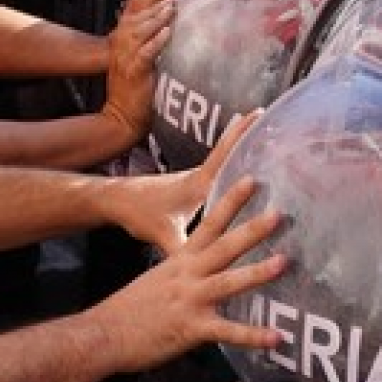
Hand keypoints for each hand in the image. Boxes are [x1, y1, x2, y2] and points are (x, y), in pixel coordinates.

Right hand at [88, 162, 286, 371]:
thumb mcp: (159, 281)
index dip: (230, 201)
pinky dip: (253, 336)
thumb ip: (184, 273)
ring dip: (256, 273)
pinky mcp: (191, 329)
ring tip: (284, 262)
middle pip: (223, 247)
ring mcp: (189, 301)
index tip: (251, 180)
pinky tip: (277, 338)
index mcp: (180, 261)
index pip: (209, 224)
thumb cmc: (129, 310)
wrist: (101, 334)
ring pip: (227, 282)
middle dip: (251, 230)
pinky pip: (227, 332)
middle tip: (279, 213)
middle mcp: (187, 275)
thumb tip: (204, 269)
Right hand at [101, 0, 212, 141]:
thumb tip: (182, 4)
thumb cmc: (142, 80)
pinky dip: (156, 40)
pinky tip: (169, 32)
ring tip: (177, 1)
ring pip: (143, 23)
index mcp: (132, 22)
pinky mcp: (132, 69)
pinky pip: (144, 52)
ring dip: (160, 11)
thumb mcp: (150, 47)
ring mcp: (126, 50)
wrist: (123, 114)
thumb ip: (162, 25)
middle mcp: (126, 31)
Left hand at [110, 108, 256, 252]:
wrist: (116, 202)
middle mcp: (198, 176)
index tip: (259, 118)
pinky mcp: (191, 186)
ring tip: (261, 131)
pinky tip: (240, 164)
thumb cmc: (139, 213)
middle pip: (228, 148)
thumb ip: (183, 249)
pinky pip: (218, 169)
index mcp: (197, 183)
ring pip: (223, 157)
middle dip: (246, 130)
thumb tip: (205, 268)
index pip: (225, 154)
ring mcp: (194, 179)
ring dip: (239, 143)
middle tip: (265, 112)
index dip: (242, 137)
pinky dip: (230, 160)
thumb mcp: (163, 234)